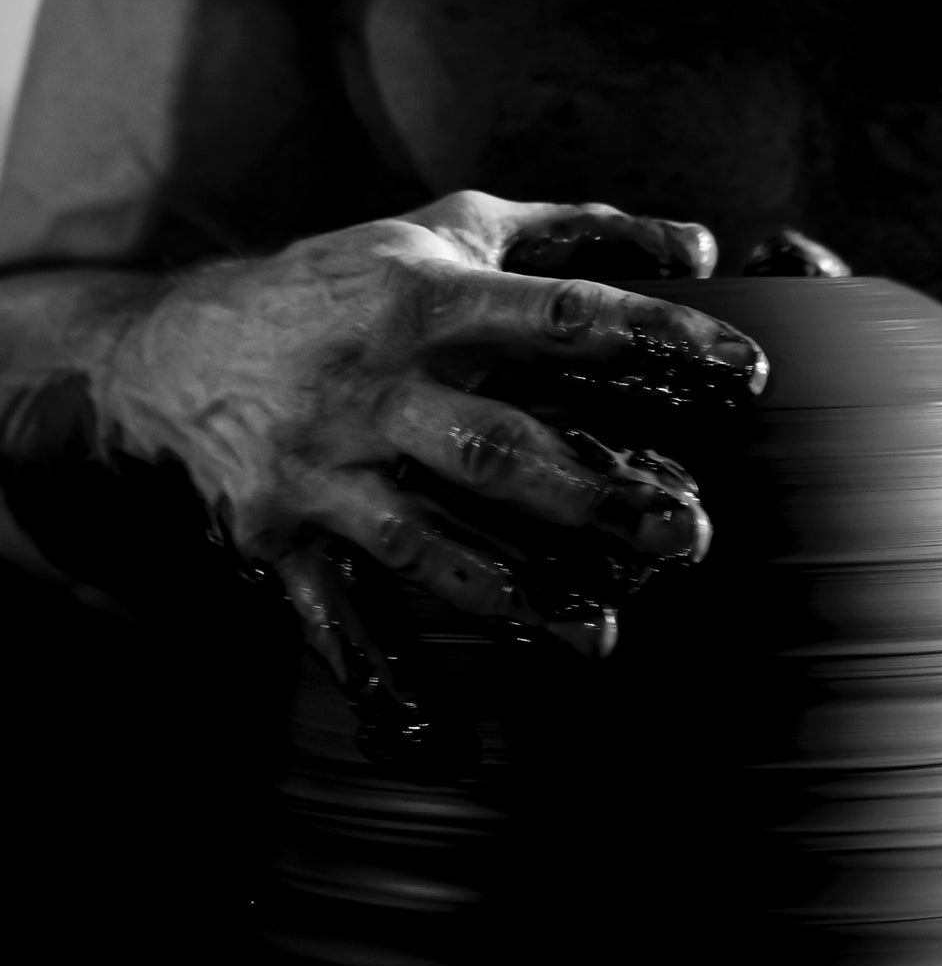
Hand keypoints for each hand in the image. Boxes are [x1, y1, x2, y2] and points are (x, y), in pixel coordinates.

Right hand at [101, 191, 765, 657]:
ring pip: (427, 543)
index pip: (558, 316)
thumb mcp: (446, 230)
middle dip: (594, 495)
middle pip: (496, 447)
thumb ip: (572, 231)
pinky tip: (447, 736)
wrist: (171, 351)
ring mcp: (323, 473)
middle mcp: (373, 387)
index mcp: (424, 301)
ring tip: (599, 633)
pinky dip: (386, 681)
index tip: (745, 373)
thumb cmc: (341, 285)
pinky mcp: (280, 541)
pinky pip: (336, 621)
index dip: (655, 338)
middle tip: (685, 531)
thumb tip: (698, 246)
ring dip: (514, 593)